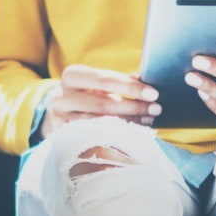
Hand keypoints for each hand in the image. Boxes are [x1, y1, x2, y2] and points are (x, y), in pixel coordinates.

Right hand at [39, 64, 161, 137]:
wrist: (59, 112)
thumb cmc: (88, 93)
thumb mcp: (99, 83)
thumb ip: (121, 81)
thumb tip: (149, 82)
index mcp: (72, 75)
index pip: (105, 80)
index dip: (131, 87)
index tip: (154, 93)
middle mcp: (62, 96)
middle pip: (103, 104)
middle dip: (134, 107)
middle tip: (156, 109)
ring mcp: (60, 119)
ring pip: (100, 124)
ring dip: (129, 124)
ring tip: (149, 121)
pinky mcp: (63, 137)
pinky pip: (94, 140)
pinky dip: (117, 137)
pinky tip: (134, 135)